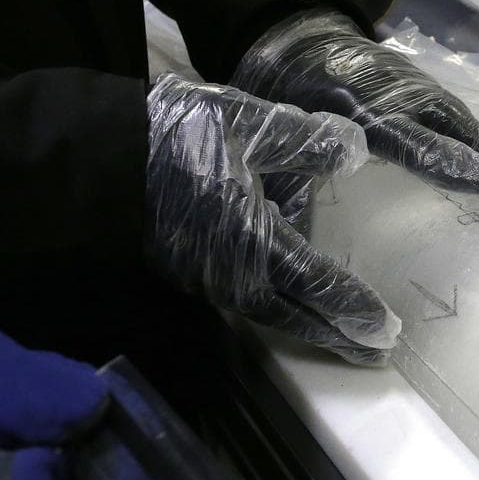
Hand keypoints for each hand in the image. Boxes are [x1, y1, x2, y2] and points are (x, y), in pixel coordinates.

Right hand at [145, 73, 399, 363]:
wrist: (93, 154)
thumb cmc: (176, 136)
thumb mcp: (250, 124)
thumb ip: (308, 141)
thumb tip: (357, 153)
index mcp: (255, 240)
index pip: (317, 284)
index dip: (352, 308)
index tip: (385, 329)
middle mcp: (232, 272)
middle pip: (294, 316)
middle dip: (336, 336)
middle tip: (373, 355)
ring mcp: (204, 275)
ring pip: (267, 312)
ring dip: (306, 325)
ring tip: (340, 334)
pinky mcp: (184, 266)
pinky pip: (242, 298)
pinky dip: (275, 305)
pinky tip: (287, 296)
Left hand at [231, 9, 478, 200]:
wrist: (298, 42)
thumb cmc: (287, 98)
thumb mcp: (284, 136)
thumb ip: (292, 182)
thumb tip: (290, 234)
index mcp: (359, 111)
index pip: (412, 141)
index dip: (449, 162)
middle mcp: (395, 96)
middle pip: (448, 126)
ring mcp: (412, 84)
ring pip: (455, 117)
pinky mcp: (419, 83)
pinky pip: (452, 114)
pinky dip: (472, 138)